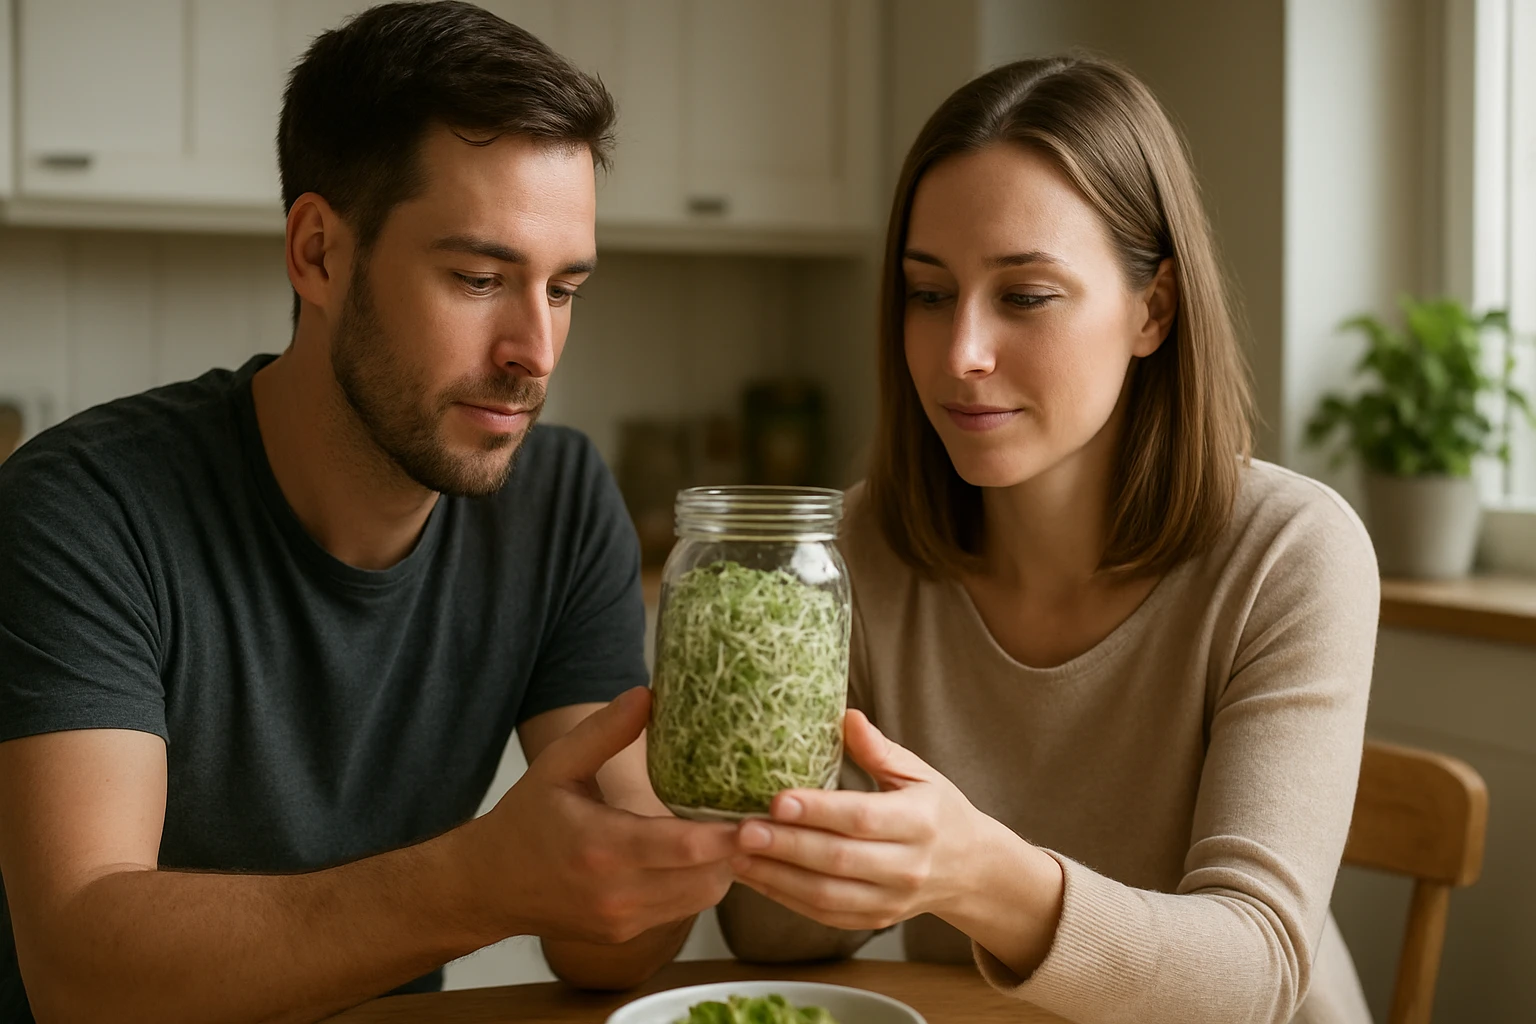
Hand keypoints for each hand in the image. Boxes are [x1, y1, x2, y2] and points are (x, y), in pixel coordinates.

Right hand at [467, 687, 737, 944]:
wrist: (489, 886)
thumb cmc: (524, 819)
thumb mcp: (557, 765)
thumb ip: (605, 731)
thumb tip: (649, 693)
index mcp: (601, 846)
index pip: (682, 847)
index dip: (728, 836)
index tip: (760, 817)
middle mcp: (616, 891)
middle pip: (706, 878)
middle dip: (737, 850)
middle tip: (757, 815)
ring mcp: (623, 919)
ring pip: (701, 898)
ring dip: (721, 867)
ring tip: (732, 831)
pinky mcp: (626, 935)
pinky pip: (682, 909)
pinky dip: (698, 883)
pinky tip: (700, 854)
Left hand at [728, 709, 988, 930]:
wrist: (970, 868)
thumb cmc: (935, 810)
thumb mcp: (918, 773)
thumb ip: (879, 748)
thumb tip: (846, 716)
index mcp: (919, 821)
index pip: (862, 817)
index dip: (818, 811)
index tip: (777, 800)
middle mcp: (908, 866)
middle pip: (839, 859)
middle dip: (786, 846)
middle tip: (743, 830)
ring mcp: (892, 900)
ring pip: (827, 895)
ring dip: (777, 877)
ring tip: (738, 855)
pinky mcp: (876, 920)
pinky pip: (825, 915)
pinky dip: (786, 898)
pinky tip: (756, 877)